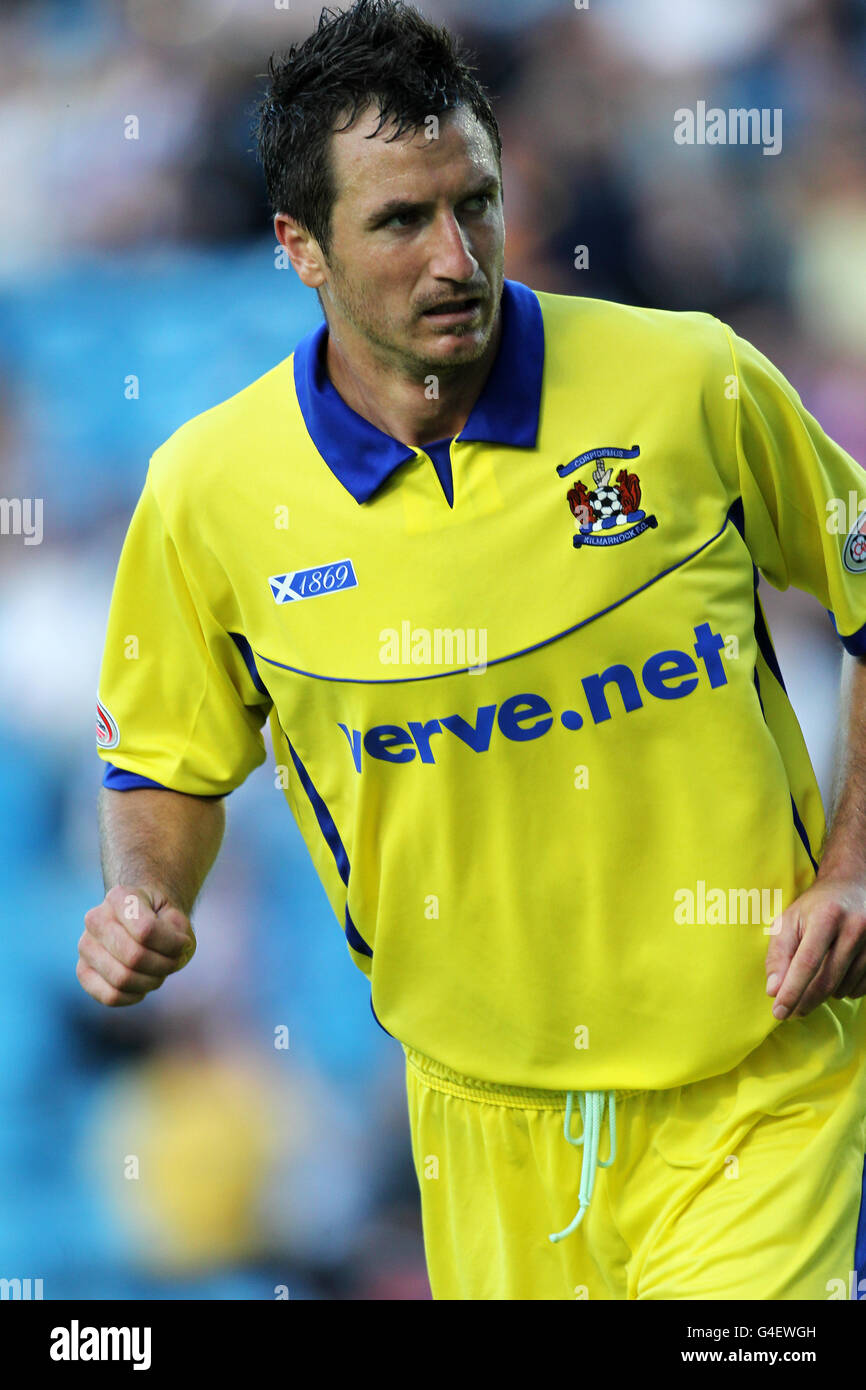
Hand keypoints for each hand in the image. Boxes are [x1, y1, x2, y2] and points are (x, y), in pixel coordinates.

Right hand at [77, 884, 195, 1006]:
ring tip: (159, 972)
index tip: (183, 942)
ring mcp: (86, 945)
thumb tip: (171, 954)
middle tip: (173, 961)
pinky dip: (134, 995)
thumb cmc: (163, 922)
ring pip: (122, 979)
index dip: (173, 944)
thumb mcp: (178, 920)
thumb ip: (177, 933)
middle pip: (134, 957)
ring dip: (151, 982)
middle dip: (163, 965)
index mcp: (120, 897)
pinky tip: (143, 985)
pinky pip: (110, 996)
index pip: (147, 931)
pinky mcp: (83, 971)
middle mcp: (95, 918)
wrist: (144, 923)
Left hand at [765, 877, 865, 1019]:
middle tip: (790, 1012)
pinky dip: (844, 991)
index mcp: (826, 916)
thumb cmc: (815, 906)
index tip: (779, 1012)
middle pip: (827, 980)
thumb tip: (774, 990)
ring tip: (813, 979)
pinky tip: (835, 977)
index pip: (807, 963)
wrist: (853, 886)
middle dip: (805, 1001)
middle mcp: (854, 928)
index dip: (792, 991)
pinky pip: (861, 988)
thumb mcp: (789, 921)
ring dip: (824, 994)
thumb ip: (778, 955)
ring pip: (844, 987)